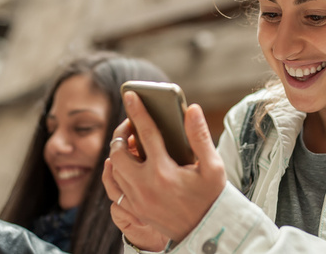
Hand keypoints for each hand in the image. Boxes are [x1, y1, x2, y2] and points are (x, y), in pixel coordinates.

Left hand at [104, 92, 225, 242]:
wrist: (207, 231)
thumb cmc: (212, 197)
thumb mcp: (214, 166)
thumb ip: (200, 136)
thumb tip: (192, 109)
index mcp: (164, 171)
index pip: (145, 133)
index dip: (137, 111)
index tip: (130, 95)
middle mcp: (145, 185)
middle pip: (118, 151)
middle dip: (121, 133)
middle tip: (131, 125)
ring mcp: (137, 200)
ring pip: (113, 169)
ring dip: (116, 152)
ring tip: (129, 143)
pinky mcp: (134, 210)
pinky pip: (112, 188)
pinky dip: (112, 173)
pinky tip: (119, 164)